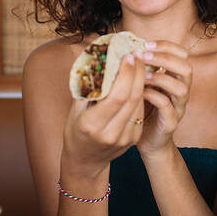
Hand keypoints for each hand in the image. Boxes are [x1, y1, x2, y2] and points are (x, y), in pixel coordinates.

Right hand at [61, 53, 146, 177]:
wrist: (85, 161)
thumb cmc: (75, 131)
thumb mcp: (75, 110)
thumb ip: (87, 89)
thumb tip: (98, 60)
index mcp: (92, 125)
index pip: (117, 96)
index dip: (126, 74)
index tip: (128, 56)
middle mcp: (111, 133)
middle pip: (132, 98)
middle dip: (137, 73)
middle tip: (137, 54)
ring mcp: (125, 138)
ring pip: (139, 103)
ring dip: (141, 81)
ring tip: (139, 63)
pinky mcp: (134, 138)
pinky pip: (140, 111)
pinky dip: (140, 94)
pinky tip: (138, 81)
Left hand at [135, 40, 191, 156]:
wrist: (148, 141)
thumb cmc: (143, 109)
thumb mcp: (142, 84)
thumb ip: (140, 68)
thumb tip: (124, 48)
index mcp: (175, 78)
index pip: (182, 54)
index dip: (167, 46)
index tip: (146, 43)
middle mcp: (181, 90)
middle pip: (186, 68)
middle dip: (165, 59)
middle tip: (144, 56)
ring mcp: (178, 107)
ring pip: (180, 87)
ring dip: (160, 77)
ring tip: (142, 76)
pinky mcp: (171, 122)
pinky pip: (167, 107)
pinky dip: (154, 96)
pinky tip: (140, 93)